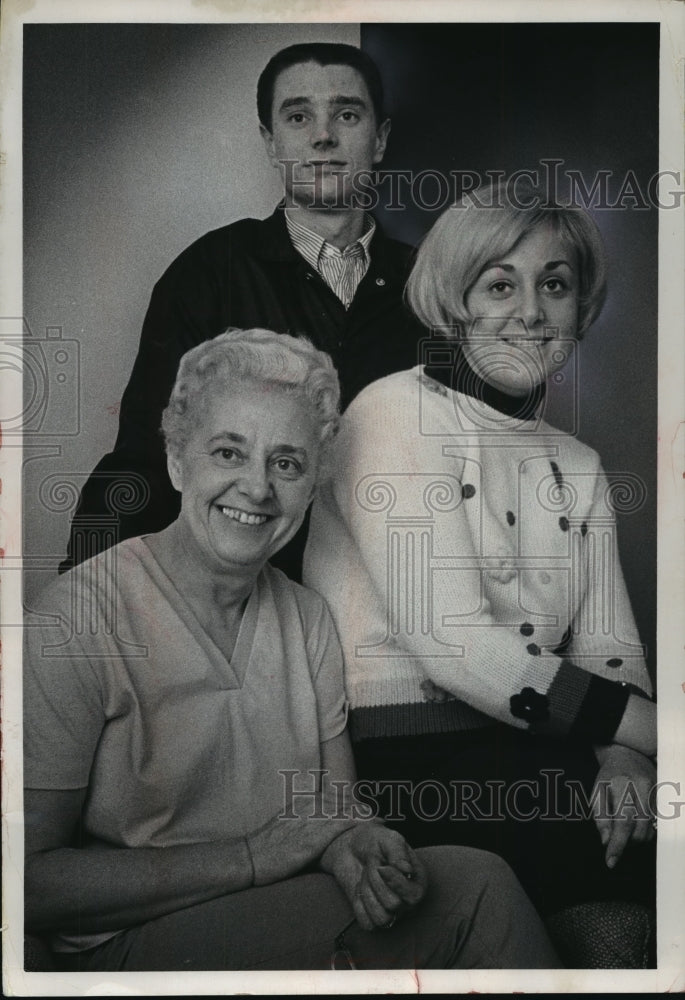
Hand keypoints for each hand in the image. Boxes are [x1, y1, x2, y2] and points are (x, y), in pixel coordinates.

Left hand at [320, 823, 426, 930]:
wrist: (351, 847)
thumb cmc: (375, 842)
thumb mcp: (389, 839)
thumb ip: (398, 852)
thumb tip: (407, 870)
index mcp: (417, 881)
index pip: (413, 896)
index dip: (395, 882)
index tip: (381, 867)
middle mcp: (406, 901)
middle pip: (393, 904)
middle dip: (376, 882)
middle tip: (372, 866)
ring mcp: (390, 911)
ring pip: (381, 918)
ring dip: (367, 893)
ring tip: (366, 877)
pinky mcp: (372, 917)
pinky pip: (367, 923)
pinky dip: (359, 905)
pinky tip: (359, 889)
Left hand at [592, 744, 655, 868]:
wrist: (628, 754)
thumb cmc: (609, 775)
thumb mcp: (597, 792)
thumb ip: (600, 817)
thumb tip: (606, 841)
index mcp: (621, 785)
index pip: (622, 822)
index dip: (617, 845)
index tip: (611, 861)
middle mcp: (642, 788)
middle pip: (639, 829)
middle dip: (627, 843)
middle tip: (616, 843)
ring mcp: (655, 793)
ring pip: (649, 830)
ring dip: (636, 839)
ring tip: (624, 832)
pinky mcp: (663, 798)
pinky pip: (655, 824)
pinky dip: (645, 830)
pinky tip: (636, 825)